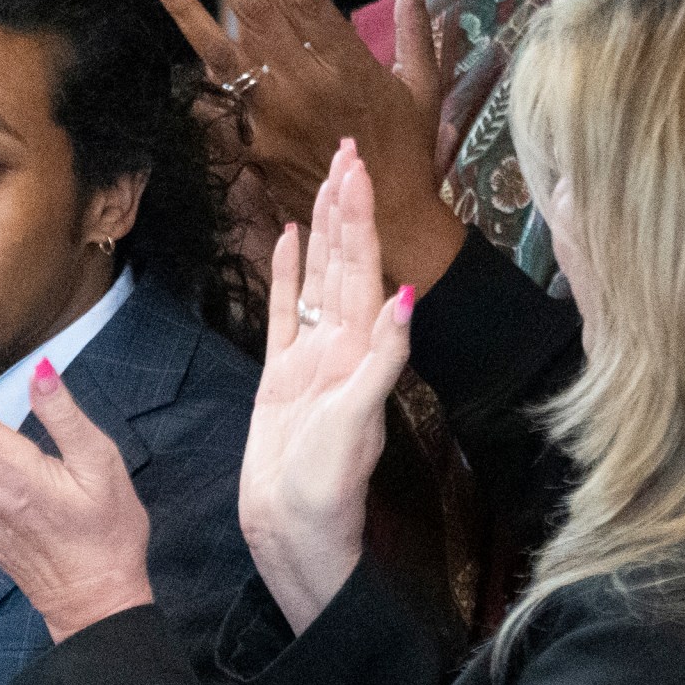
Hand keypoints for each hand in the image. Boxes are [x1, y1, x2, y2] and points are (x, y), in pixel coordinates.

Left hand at [154, 0, 462, 290]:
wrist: (383, 224)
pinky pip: (217, 109)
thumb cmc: (410, 154)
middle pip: (255, 15)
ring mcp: (274, 120)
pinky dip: (194, 81)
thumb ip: (417, 30)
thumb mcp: (422, 89)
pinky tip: (170, 55)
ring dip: (189, 13)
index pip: (304, 1)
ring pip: (223, 56)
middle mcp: (306, 86)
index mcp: (349, 65)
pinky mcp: (254, 150)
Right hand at [239, 140, 413, 631]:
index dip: (359, 216)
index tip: (358, 167)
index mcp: (359, 349)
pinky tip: (286, 239)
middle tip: (347, 149)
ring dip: (321, 229)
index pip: (361, 267)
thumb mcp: (357, 423)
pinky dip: (287, 272)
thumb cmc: (327, 490)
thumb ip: (381, 361)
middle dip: (346, 206)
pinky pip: (283, 310)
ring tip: (324, 181)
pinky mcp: (281, 375)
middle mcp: (340, 345)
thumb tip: (404, 297)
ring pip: (316, 277)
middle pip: (343, 261)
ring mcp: (310, 358)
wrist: (293, 535)